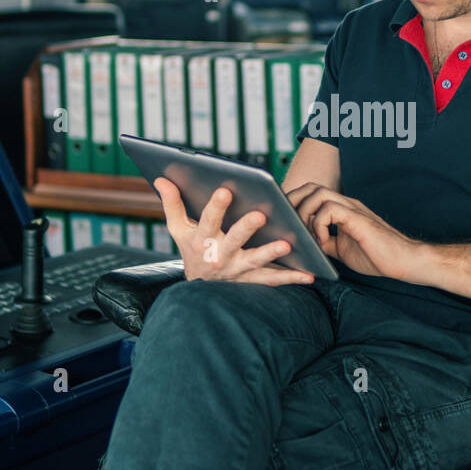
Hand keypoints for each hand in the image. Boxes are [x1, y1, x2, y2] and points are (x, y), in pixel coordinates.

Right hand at [153, 177, 314, 285]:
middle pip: (233, 240)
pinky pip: (271, 280)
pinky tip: (309, 274)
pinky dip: (290, 278)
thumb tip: (161, 179)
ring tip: (288, 244)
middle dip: (245, 228)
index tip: (225, 190)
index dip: (216, 207)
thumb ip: (172, 204)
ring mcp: (236, 270)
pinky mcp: (250, 281)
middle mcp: (219, 255)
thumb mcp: (178, 230)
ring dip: (271, 254)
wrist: (198, 291)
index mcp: (202, 239)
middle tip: (260, 215)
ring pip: (254, 262)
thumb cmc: (191, 250)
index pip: (208, 220)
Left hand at [285, 183, 419, 279]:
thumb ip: (324, 242)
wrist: (403, 261)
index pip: (311, 193)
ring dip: (304, 213)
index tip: (284, 219)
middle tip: (288, 224)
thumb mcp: (341, 250)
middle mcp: (346, 204)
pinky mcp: (357, 218)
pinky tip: (322, 241)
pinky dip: (319, 224)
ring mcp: (352, 208)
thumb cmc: (376, 255)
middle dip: (293, 202)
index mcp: (341, 209)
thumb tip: (303, 244)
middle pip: (311, 187)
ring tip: (305, 234)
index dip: (294, 202)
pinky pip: (329, 209)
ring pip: (318, 193)